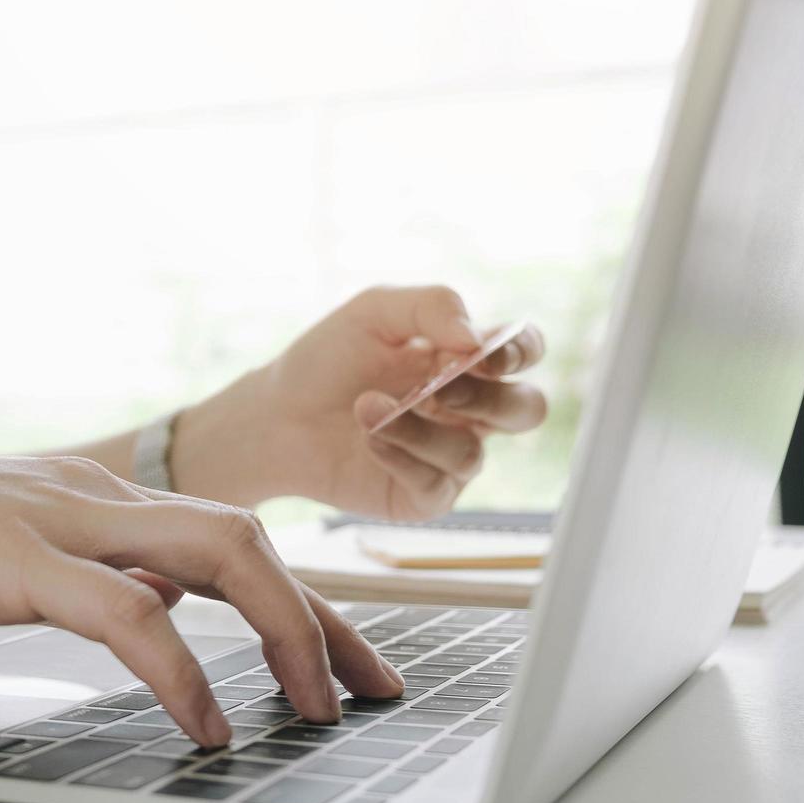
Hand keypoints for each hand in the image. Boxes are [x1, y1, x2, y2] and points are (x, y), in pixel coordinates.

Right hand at [0, 438, 404, 747]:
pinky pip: (126, 611)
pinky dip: (181, 669)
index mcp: (91, 496)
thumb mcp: (6, 547)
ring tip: (312, 705)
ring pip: (215, 552)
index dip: (304, 599)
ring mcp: (54, 519)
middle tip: (370, 690)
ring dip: (283, 629)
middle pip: (249, 539)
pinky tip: (202, 720)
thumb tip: (158, 605)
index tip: (347, 660)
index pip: (228, 539)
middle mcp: (91, 496)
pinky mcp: (10, 557)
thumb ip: (86, 569)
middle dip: (325, 616)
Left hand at [172, 286, 546, 519]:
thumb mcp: (374, 312)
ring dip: (420, 429)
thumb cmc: (328, 360)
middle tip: (440, 385)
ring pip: (472, 453)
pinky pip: (435, 484)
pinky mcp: (423, 496)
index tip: (485, 353)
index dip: (521, 351)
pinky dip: (402, 457)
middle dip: (490, 398)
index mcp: (467, 359)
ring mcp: (449, 456)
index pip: (525, 351)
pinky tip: (369, 438)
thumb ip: (432, 306)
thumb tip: (477, 339)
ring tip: (366, 407)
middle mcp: (469, 409)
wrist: (276, 415)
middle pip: (527, 410)